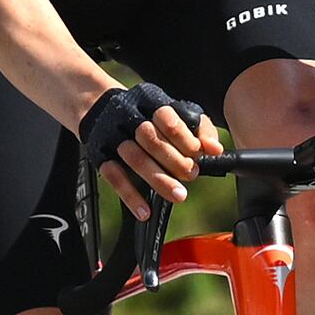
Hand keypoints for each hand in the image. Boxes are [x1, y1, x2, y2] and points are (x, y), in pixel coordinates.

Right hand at [73, 80, 210, 212]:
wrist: (98, 106)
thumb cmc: (148, 115)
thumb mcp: (174, 112)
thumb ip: (199, 129)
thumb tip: (216, 149)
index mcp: (150, 102)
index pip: (167, 118)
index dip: (185, 138)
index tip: (198, 154)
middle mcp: (129, 117)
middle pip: (151, 139)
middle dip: (174, 160)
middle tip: (191, 174)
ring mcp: (112, 137)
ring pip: (134, 158)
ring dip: (158, 179)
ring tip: (178, 195)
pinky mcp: (100, 155)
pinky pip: (113, 176)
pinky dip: (130, 196)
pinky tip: (145, 211)